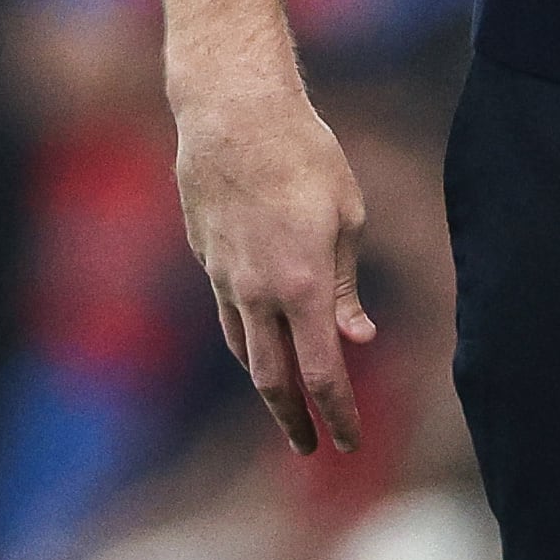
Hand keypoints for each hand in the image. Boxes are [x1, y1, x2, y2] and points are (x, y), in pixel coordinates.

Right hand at [172, 80, 376, 453]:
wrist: (231, 111)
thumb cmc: (303, 154)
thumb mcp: (347, 215)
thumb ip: (346, 286)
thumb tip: (355, 337)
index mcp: (302, 286)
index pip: (322, 373)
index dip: (338, 415)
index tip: (351, 444)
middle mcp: (257, 292)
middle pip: (273, 380)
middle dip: (293, 420)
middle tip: (309, 447)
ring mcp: (224, 277)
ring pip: (244, 350)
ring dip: (266, 384)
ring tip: (284, 403)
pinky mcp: (205, 256)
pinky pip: (226, 313)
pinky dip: (246, 338)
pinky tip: (258, 340)